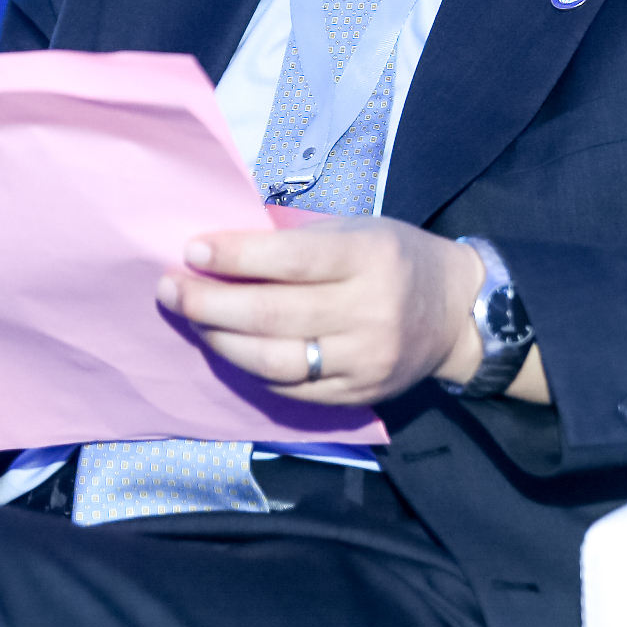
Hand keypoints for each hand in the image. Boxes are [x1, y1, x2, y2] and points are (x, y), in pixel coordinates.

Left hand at [158, 218, 534, 407]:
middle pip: (272, 314)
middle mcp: (370, 311)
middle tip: (169, 288)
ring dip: (220, 340)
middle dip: (209, 302)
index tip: (191, 250)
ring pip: (275, 360)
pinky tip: (228, 347)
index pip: (291, 259)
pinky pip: (290, 388)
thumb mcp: (356, 232)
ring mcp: (365, 360)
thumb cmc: (394, 258)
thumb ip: (297, 243)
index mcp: (370, 257)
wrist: (457, 312)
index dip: (235, 256)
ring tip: (191, 319)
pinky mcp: (359, 395)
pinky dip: (250, 368)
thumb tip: (219, 252)